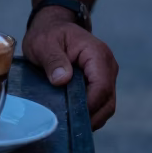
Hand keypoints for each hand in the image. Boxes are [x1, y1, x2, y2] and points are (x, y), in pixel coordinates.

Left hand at [23, 9, 117, 129]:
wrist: (53, 27)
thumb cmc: (48, 33)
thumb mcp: (43, 43)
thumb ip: (53, 60)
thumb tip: (62, 80)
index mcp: (97, 54)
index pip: (101, 86)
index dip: (89, 105)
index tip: (71, 116)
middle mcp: (108, 66)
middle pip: (107, 101)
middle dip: (90, 116)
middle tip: (69, 125)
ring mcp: (107, 76)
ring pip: (106, 106)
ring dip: (91, 117)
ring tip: (70, 123)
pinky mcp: (101, 84)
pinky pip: (100, 104)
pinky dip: (90, 113)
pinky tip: (73, 117)